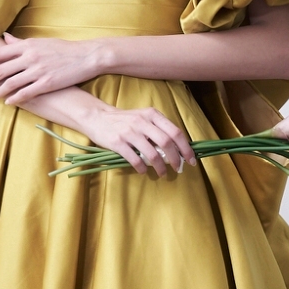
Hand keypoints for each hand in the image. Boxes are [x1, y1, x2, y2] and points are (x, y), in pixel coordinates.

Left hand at [0, 33, 105, 104]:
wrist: (86, 55)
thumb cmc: (63, 49)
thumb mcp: (40, 42)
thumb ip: (21, 43)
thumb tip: (5, 38)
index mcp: (27, 45)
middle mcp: (30, 57)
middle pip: (1, 70)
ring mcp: (38, 70)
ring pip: (11, 83)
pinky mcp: (47, 82)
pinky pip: (26, 93)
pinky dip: (15, 98)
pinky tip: (9, 102)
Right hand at [77, 100, 196, 177]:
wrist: (97, 117)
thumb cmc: (124, 120)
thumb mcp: (143, 117)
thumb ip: (158, 128)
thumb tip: (178, 148)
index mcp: (152, 114)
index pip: (175, 131)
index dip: (186, 148)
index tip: (191, 160)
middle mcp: (142, 122)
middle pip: (167, 143)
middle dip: (176, 159)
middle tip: (178, 168)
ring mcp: (130, 132)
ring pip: (153, 153)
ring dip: (160, 167)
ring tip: (162, 174)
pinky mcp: (118, 142)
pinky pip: (135, 159)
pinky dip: (142, 168)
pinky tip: (143, 171)